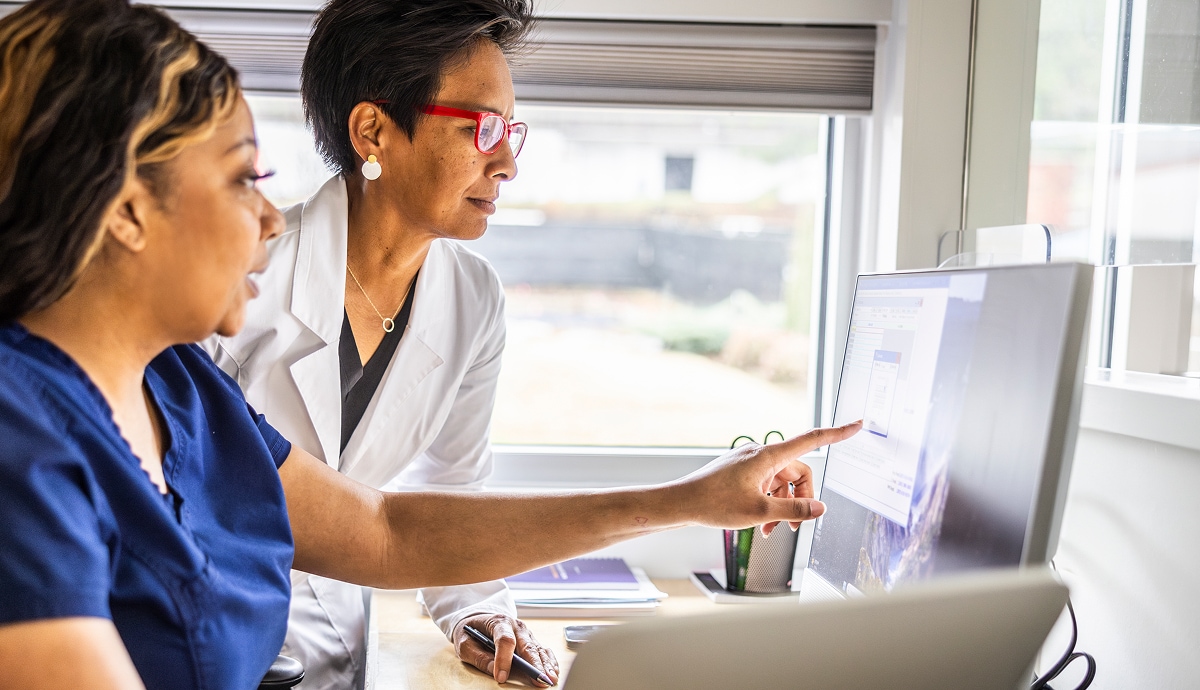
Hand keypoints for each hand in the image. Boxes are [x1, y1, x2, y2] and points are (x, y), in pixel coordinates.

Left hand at [454, 613, 558, 685]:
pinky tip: (553, 672)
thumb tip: (494, 670)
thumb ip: (478, 657)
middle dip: (534, 664)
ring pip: (537, 649)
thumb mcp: (465, 643)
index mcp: (498, 622)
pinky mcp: (530, 640)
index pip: (504, 640)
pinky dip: (549, 662)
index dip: (504, 659)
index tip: (501, 677)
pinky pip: (542, 650)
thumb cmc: (472, 632)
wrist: (479, 620)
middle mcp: (515, 626)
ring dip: (545, 665)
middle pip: (527, 645)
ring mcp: (525, 633)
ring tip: (550, 679)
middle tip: (539, 680)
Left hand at [672, 421, 861, 534]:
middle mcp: (762, 455)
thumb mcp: (760, 511)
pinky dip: (770, 504)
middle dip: (801, 500)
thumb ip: (795, 510)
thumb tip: (820, 507)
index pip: (812, 440)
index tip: (857, 425)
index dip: (838, 433)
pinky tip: (761, 525)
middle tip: (792, 527)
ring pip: (783, 483)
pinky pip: (768, 486)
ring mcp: (752, 463)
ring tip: (770, 530)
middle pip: (799, 473)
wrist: (681, 503)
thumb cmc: (714, 503)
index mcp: (769, 456)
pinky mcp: (743, 472)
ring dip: (783, 507)